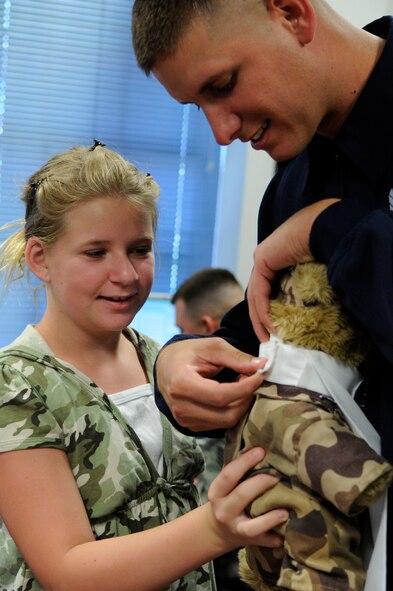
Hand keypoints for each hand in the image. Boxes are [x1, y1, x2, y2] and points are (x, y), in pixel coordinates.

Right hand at [155, 337, 266, 430]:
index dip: (245, 388)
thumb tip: (261, 365)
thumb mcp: (212, 347)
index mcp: (181, 383)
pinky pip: (219, 425)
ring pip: (225, 422)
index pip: (221, 396)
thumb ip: (236, 357)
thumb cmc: (189, 353)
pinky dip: (231, 410)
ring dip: (240, 404)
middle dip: (246, 398)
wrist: (166, 366)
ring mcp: (184, 419)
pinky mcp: (190, 425)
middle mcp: (180, 406)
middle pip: (226, 414)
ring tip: (240, 384)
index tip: (259, 375)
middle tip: (250, 378)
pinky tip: (230, 394)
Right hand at [207, 447, 287, 550]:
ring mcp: (236, 529)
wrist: (217, 531)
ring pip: (251, 527)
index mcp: (217, 492)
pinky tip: (287, 531)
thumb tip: (264, 450)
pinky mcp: (248, 542)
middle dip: (261, 483)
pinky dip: (275, 538)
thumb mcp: (225, 486)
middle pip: (242, 495)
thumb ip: (239, 472)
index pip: (229, 475)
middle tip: (278, 474)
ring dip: (269, 518)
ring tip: (285, 509)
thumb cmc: (227, 499)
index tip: (261, 451)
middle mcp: (224, 511)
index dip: (245, 462)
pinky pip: (263, 542)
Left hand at [248, 199, 339, 341]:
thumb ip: (305, 286)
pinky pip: (260, 292)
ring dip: (260, 320)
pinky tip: (271, 326)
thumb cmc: (326, 245)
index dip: (267, 310)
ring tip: (267, 338)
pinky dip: (264, 311)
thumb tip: (313, 305)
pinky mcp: (262, 261)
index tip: (274, 330)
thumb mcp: (313, 271)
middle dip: (259, 319)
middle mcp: (266, 258)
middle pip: (256, 294)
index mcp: (276, 258)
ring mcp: (262, 258)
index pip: (266, 289)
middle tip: (266, 339)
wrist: (324, 228)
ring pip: (255, 296)